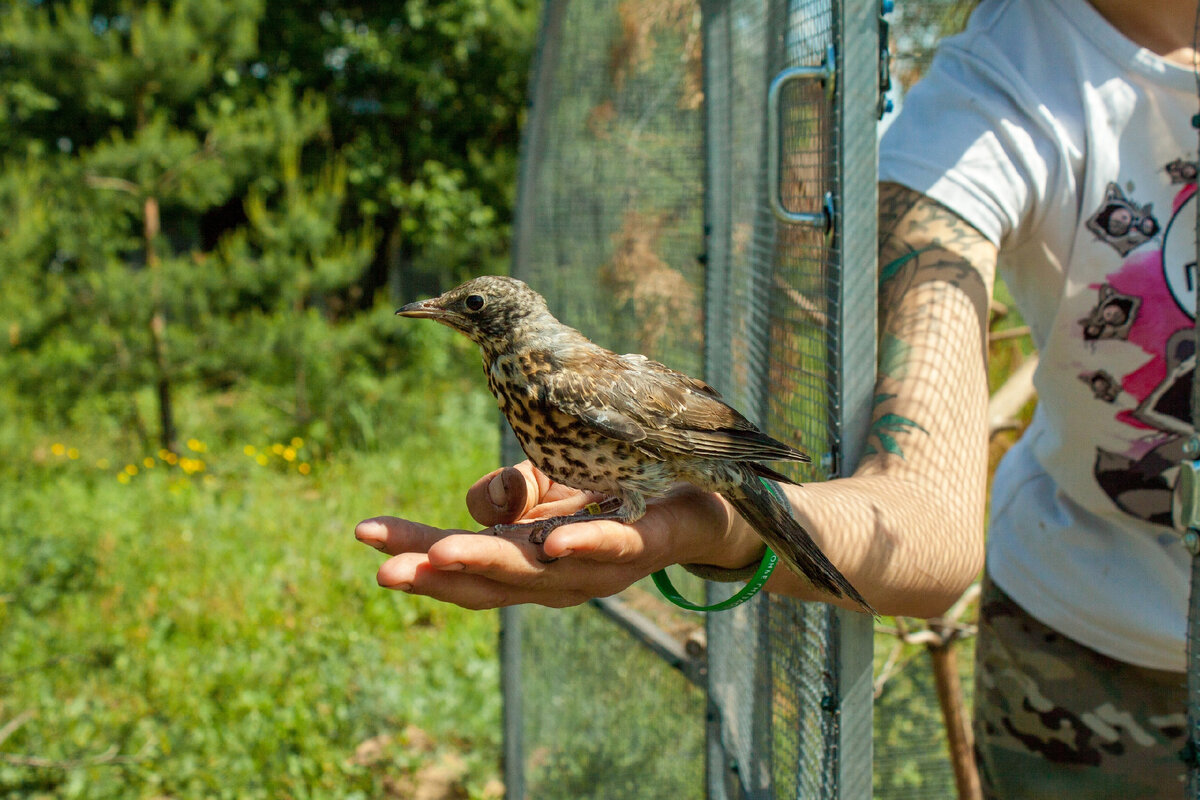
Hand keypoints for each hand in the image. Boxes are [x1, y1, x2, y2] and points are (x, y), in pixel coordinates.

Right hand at [354, 461, 739, 608]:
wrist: (697, 502)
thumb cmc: (614, 492)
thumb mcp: (549, 482)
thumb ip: (511, 491)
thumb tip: (475, 504)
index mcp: (526, 560)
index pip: (459, 558)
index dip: (413, 549)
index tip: (363, 532)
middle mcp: (557, 575)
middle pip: (488, 581)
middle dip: (435, 576)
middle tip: (386, 571)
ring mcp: (599, 569)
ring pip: (539, 572)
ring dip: (490, 564)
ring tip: (441, 555)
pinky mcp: (643, 547)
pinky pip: (612, 548)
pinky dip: (585, 546)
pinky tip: (555, 540)